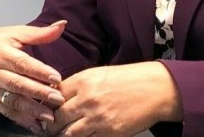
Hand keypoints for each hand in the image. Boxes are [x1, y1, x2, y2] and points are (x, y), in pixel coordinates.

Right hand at [0, 20, 68, 133]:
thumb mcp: (17, 33)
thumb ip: (40, 33)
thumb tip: (62, 25)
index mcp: (1, 53)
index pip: (22, 64)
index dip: (40, 71)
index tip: (57, 78)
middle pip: (18, 84)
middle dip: (38, 93)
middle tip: (57, 99)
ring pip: (13, 101)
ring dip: (32, 110)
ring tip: (49, 115)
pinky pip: (7, 112)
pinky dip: (22, 119)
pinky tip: (36, 125)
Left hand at [47, 62, 182, 136]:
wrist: (157, 89)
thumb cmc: (131, 79)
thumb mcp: (102, 74)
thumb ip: (81, 85)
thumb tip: (61, 97)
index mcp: (84, 81)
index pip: (54, 96)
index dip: (48, 105)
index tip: (47, 110)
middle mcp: (87, 99)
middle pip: (57, 117)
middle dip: (51, 124)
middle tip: (49, 127)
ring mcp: (97, 118)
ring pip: (67, 134)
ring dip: (62, 135)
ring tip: (62, 135)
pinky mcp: (109, 133)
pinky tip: (82, 136)